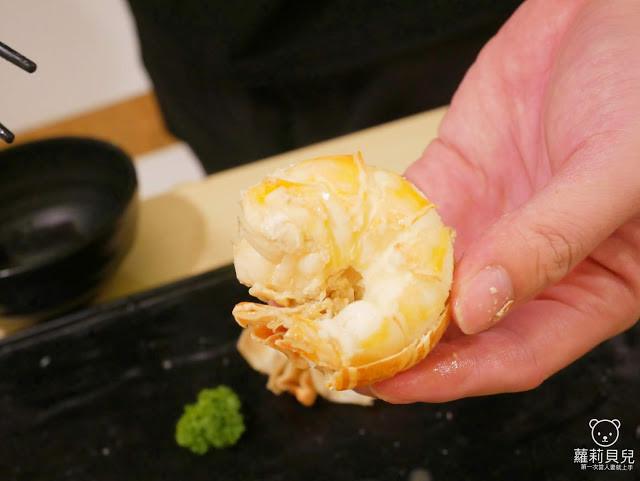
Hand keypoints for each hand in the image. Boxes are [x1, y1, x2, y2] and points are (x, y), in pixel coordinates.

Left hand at [369, 0, 639, 402]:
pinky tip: (334, 241)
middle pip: (453, 325)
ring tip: (320, 307)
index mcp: (588, 285)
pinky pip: (403, 212)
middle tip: (336, 349)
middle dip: (396, 343)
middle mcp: (528, 262)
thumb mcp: (618, 173)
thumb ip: (550, 243)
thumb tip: (476, 309)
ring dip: (371, 291)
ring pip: (419, 272)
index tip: (390, 384)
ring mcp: (488, 219)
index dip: (451, 378)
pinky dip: (368, 228)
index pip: (512, 354)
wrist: (616, 8)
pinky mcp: (456, 175)